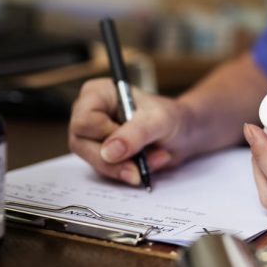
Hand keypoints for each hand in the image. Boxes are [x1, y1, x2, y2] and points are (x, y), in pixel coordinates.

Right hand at [69, 78, 194, 184]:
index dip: (106, 135)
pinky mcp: (102, 156)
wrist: (184, 134)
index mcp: (97, 93)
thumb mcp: (158, 121)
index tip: (132, 139)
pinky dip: (131, 171)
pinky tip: (150, 162)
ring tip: (157, 156)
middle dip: (118, 159)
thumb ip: (135, 134)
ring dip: (129, 166)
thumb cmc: (171, 117)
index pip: (84, 121)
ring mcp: (92, 138)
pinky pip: (108, 172)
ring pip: (96, 163)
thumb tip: (109, 153)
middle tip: (144, 162)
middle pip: (82, 145)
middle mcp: (88, 114)